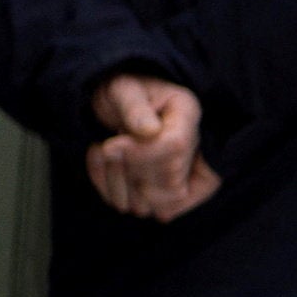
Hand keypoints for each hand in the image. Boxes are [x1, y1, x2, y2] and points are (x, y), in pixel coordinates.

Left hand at [86, 73, 219, 219]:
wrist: (118, 105)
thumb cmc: (122, 93)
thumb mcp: (123, 89)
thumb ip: (133, 105)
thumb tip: (148, 130)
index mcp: (187, 114)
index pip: (176, 147)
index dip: (141, 153)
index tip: (108, 145)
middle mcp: (194, 147)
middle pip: (169, 181)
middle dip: (128, 168)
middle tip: (106, 146)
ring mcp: (182, 174)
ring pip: (153, 203)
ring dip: (116, 182)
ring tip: (104, 154)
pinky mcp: (165, 194)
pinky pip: (141, 208)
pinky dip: (112, 192)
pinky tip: (103, 167)